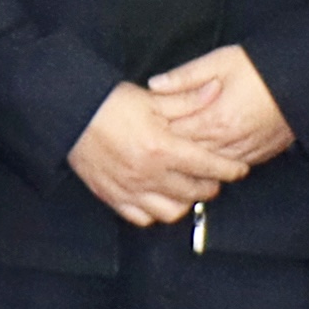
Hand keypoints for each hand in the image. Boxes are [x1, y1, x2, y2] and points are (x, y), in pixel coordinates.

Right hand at [66, 83, 248, 225]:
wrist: (69, 114)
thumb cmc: (110, 104)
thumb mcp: (152, 98)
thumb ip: (187, 100)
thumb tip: (216, 91)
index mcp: (162, 148)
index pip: (209, 167)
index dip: (230, 170)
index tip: (239, 169)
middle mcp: (148, 174)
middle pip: (194, 192)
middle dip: (210, 185)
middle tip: (212, 176)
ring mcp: (130, 189)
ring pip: (171, 212)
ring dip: (183, 202)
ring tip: (184, 188)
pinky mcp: (112, 197)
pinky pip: (141, 218)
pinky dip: (153, 212)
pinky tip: (157, 197)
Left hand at [145, 44, 293, 166]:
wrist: (305, 79)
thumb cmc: (260, 66)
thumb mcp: (219, 61)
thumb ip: (185, 76)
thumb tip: (154, 84)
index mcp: (215, 118)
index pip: (176, 133)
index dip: (158, 130)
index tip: (145, 127)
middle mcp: (230, 140)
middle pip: (190, 153)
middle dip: (172, 149)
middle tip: (153, 145)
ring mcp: (247, 150)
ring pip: (211, 166)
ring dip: (194, 162)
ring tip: (175, 157)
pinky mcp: (261, 154)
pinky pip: (233, 166)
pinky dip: (217, 165)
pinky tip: (206, 161)